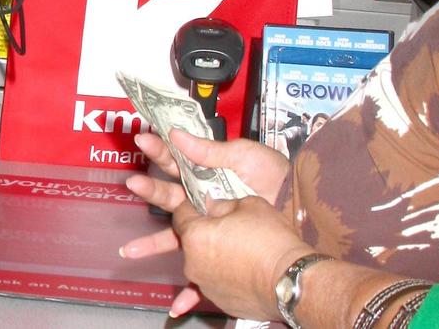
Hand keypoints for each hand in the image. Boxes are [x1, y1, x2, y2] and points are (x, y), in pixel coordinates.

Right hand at [121, 129, 291, 317]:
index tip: (142, 140)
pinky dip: (188, 292)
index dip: (160, 152)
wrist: (309, 210)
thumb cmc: (278, 178)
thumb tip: (176, 134)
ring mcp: (215, 230)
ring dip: (154, 245)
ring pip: (177, 240)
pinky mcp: (226, 256)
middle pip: (171, 198)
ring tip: (130, 251)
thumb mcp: (243, 156)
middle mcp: (207, 202)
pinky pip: (203, 278)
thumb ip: (209, 150)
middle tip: (131, 183)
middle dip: (150, 190)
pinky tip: (175, 304)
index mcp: (210, 175)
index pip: (177, 163)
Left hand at [171, 194, 312, 321]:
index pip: (181, 213)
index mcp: (194, 235)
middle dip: (204, 232)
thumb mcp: (248, 205)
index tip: (203, 204)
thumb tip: (212, 205)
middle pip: (191, 240)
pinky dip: (223, 278)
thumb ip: (222, 203)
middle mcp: (192, 263)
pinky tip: (235, 276)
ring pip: (202, 263)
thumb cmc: (271, 240)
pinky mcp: (220, 302)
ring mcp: (205, 285)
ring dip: (213, 256)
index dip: (192, 206)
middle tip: (227, 228)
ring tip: (239, 252)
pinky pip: (216, 283)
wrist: (293, 282)